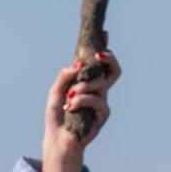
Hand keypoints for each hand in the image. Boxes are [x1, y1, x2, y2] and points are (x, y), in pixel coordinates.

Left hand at [41, 50, 119, 171]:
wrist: (58, 138)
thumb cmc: (57, 114)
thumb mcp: (56, 91)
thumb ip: (65, 76)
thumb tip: (78, 64)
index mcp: (88, 82)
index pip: (100, 63)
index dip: (104, 48)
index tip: (104, 33)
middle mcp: (98, 90)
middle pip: (114, 71)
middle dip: (109, 59)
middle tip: (97, 56)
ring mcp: (102, 102)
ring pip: (102, 84)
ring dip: (84, 86)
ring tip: (71, 94)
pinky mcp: (102, 116)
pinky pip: (97, 101)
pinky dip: (82, 100)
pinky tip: (71, 106)